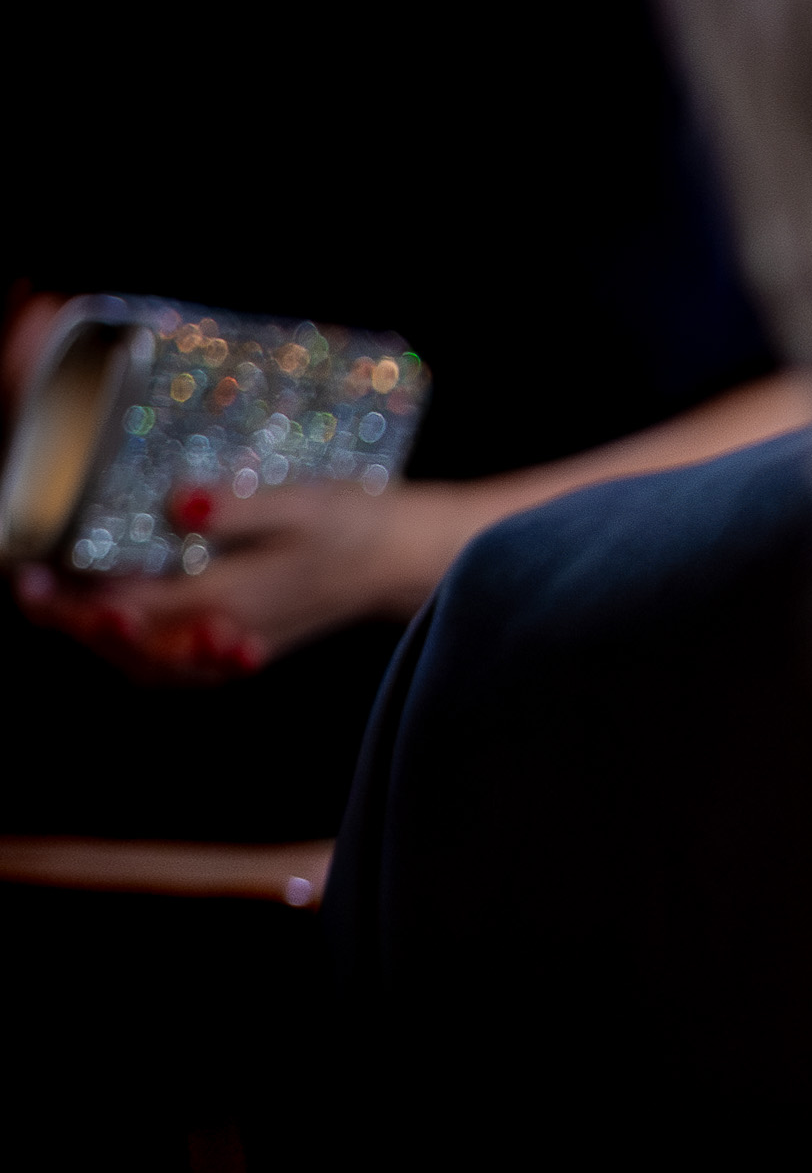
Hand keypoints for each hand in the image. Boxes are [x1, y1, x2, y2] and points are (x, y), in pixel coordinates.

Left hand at [14, 477, 491, 683]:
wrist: (412, 562)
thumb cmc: (361, 527)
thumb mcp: (306, 504)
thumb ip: (241, 509)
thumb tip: (181, 503)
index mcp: (230, 598)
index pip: (130, 613)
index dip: (71, 602)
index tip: (28, 578)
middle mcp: (227, 633)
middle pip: (130, 649)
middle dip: (74, 625)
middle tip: (31, 591)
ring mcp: (238, 646)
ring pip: (153, 667)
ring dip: (105, 645)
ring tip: (66, 610)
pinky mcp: (250, 644)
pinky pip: (184, 669)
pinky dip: (148, 657)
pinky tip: (128, 633)